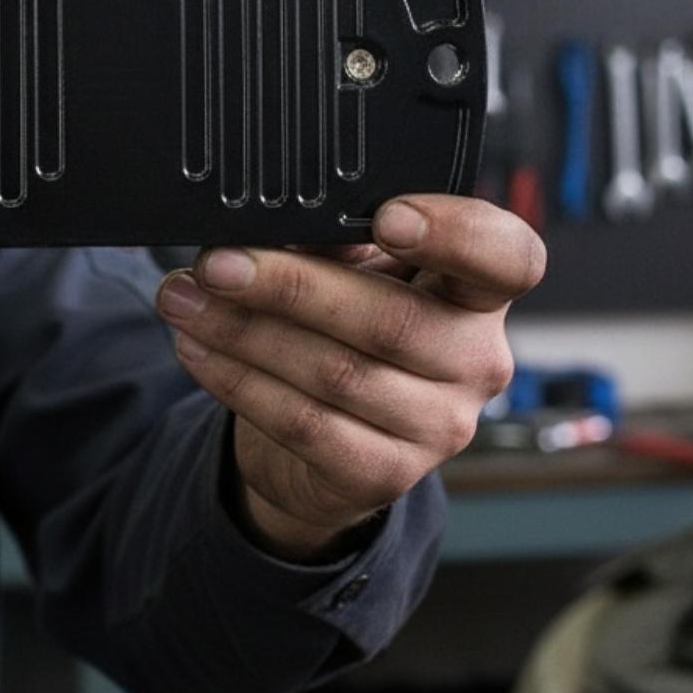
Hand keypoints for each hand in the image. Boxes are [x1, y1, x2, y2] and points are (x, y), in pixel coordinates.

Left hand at [156, 196, 544, 560]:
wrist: (324, 444)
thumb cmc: (344, 329)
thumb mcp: (351, 271)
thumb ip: (333, 238)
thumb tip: (269, 216)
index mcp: (477, 293)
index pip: (508, 258)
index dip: (457, 234)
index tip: (388, 217)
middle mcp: (477, 361)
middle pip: (389, 320)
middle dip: (289, 286)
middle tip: (216, 262)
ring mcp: (438, 427)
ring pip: (335, 373)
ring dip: (244, 332)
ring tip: (183, 299)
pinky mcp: (385, 475)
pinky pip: (303, 423)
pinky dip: (238, 380)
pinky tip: (197, 347)